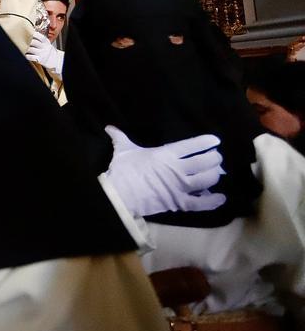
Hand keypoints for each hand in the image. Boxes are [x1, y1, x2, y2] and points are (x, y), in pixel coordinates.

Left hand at [25, 31, 63, 75]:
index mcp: (46, 42)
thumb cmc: (48, 51)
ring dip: (26, 49)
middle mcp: (44, 47)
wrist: (55, 61)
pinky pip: (30, 57)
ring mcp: (42, 53)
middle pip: (33, 42)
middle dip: (28, 42)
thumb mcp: (47, 44)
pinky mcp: (39, 59)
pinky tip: (27, 55)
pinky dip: (27, 56)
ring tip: (26, 49)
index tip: (30, 34)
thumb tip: (32, 34)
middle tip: (25, 42)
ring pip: (30, 49)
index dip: (34, 35)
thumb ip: (41, 40)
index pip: (40, 37)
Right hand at [104, 125, 226, 217]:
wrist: (119, 194)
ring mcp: (180, 187)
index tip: (215, 141)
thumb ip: (120, 137)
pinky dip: (213, 200)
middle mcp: (177, 169)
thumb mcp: (122, 150)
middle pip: (204, 162)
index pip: (191, 146)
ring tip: (217, 172)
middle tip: (216, 158)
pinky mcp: (178, 202)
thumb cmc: (122, 170)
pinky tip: (221, 197)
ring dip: (214, 175)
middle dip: (213, 159)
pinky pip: (201, 203)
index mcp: (165, 154)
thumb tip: (109, 127)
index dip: (205, 142)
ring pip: (206, 180)